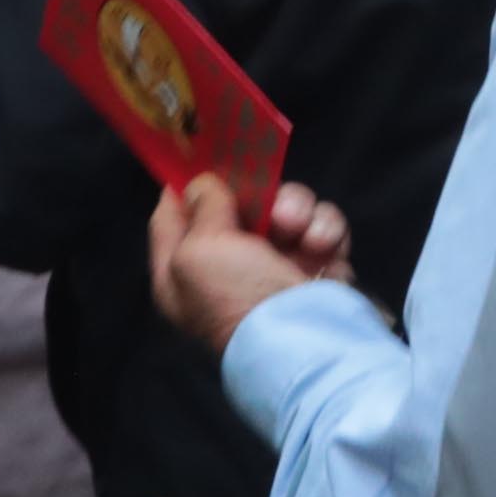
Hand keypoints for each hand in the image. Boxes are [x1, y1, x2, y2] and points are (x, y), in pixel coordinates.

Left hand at [146, 173, 344, 354]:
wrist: (308, 342)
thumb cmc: (237, 296)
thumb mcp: (199, 250)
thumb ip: (200, 207)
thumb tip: (201, 184)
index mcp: (181, 271)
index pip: (170, 216)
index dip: (183, 185)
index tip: (200, 155)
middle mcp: (225, 267)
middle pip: (236, 204)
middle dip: (253, 192)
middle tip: (263, 195)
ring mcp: (275, 265)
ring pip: (285, 207)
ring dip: (295, 209)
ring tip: (298, 228)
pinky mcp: (317, 265)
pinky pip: (321, 226)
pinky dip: (325, 229)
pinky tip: (322, 245)